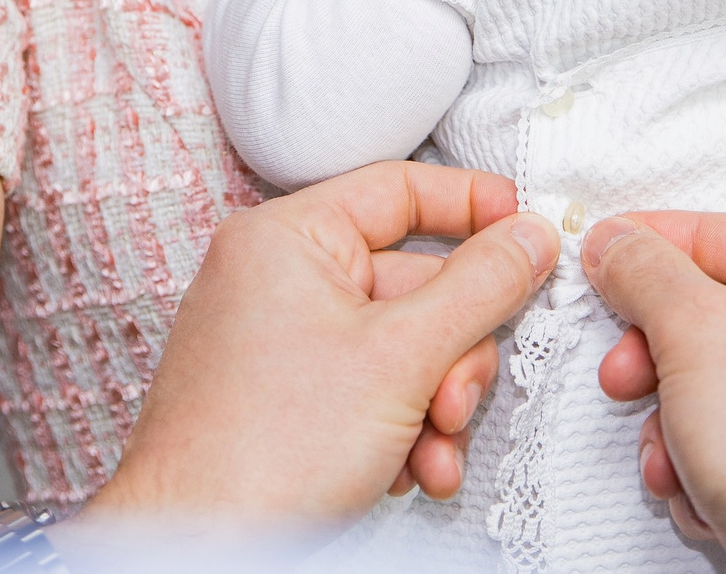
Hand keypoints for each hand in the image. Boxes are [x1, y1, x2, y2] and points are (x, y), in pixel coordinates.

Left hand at [83, 162, 558, 524]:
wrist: (196, 550)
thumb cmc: (262, 451)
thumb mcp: (400, 358)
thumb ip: (479, 289)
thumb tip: (530, 236)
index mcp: (287, 239)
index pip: (398, 188)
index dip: (472, 205)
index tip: (528, 234)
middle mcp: (278, 279)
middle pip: (413, 283)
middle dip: (453, 355)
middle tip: (455, 402)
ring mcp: (280, 341)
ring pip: (401, 348)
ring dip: (436, 404)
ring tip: (430, 453)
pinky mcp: (286, 398)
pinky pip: (371, 390)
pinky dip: (402, 429)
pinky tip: (406, 472)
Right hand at [582, 210, 725, 573]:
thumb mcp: (696, 330)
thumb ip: (648, 271)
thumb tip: (624, 247)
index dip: (676, 241)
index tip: (623, 252)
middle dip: (669, 352)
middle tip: (627, 361)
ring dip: (683, 417)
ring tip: (666, 445)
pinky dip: (717, 462)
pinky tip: (699, 487)